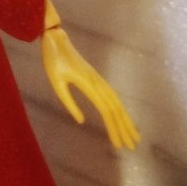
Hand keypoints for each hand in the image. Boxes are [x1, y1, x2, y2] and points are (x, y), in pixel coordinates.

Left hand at [41, 26, 139, 150]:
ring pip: (116, 102)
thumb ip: (68, 102)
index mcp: (88, 85)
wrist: (55, 38)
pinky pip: (111, 95)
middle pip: (115, 109)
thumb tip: (81, 121)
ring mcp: (98, 78)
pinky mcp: (95, 77)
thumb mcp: (56, 82)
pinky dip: (119, 108)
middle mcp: (97, 82)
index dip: (114, 128)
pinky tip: (122, 116)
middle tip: (132, 147)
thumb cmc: (53, 60)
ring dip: (125, 119)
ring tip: (133, 135)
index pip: (106, 111)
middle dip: (125, 128)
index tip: (119, 145)